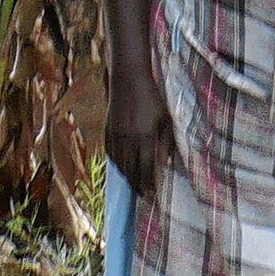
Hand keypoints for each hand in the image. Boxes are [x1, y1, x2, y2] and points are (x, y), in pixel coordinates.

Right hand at [105, 66, 172, 196]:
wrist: (128, 80)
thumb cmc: (152, 99)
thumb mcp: (166, 120)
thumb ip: (167, 143)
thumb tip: (167, 164)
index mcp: (144, 137)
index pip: (145, 168)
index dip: (148, 184)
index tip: (152, 195)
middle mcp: (128, 139)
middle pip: (131, 170)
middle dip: (137, 186)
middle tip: (144, 196)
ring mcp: (115, 135)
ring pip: (119, 164)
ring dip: (127, 177)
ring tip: (135, 185)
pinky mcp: (107, 131)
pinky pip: (111, 154)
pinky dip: (117, 164)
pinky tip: (123, 168)